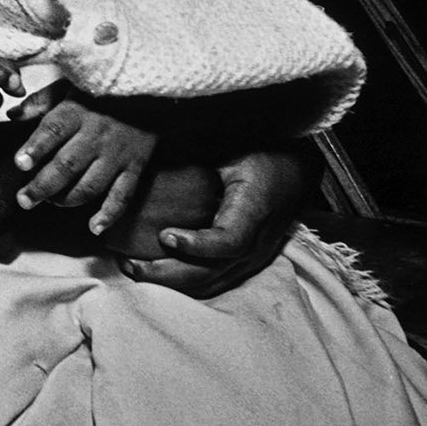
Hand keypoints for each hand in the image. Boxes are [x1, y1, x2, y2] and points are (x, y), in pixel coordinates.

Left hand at [13, 91, 157, 234]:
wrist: (151, 92)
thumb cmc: (100, 91)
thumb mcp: (68, 87)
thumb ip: (40, 102)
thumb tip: (12, 115)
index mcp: (77, 112)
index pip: (53, 130)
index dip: (36, 148)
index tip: (20, 164)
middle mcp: (96, 135)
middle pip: (67, 165)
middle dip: (42, 186)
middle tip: (24, 200)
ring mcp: (117, 154)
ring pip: (90, 185)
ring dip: (68, 199)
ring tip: (50, 203)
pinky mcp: (135, 167)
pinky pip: (122, 195)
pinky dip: (109, 214)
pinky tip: (93, 227)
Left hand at [119, 145, 311, 297]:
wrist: (296, 172)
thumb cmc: (261, 153)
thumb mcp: (234, 148)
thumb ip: (200, 151)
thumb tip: (157, 141)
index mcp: (255, 210)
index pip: (230, 241)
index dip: (197, 245)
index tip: (164, 235)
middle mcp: (257, 242)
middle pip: (212, 272)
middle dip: (167, 273)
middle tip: (130, 262)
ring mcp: (253, 257)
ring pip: (211, 283)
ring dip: (169, 282)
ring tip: (132, 268)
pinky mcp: (245, 263)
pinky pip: (214, 282)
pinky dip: (182, 283)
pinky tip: (154, 272)